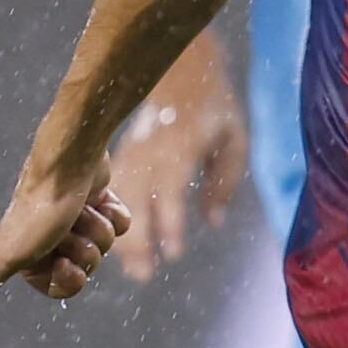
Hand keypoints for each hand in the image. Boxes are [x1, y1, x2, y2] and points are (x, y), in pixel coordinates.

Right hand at [0, 166, 131, 311]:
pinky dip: (113, 211)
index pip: (66, 287)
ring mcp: (77, 218)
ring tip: (81, 207)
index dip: (70, 276)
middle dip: (85, 249)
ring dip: (97, 226)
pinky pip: (121, 222)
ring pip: (106, 243)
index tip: (62, 259)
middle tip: (69, 227)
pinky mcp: (98, 200)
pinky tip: (98, 197)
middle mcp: (53, 237)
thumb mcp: (6, 254)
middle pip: (89, 265)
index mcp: (31, 254)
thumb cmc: (38, 210)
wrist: (68, 162)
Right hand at [107, 39, 246, 283]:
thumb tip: (213, 222)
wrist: (181, 71)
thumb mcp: (233, 138)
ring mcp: (132, 155)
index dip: (171, 224)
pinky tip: (120, 248)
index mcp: (179, 149)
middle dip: (138, 242)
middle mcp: (150, 155)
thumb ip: (225, 180)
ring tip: (134, 272)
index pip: (171, 193)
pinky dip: (113, 221)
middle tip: (145, 277)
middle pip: (137, 204)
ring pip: (119, 203)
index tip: (173, 254)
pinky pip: (113, 196)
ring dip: (124, 238)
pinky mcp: (122, 157)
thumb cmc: (214, 108)